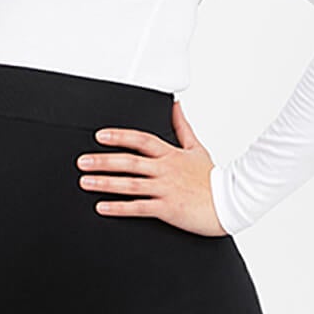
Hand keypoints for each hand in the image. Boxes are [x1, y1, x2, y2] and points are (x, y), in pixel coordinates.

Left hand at [75, 100, 227, 235]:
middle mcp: (166, 170)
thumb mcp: (197, 148)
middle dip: (104, 160)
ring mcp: (166, 189)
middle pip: (130, 161)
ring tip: (86, 182)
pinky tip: (102, 207)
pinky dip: (119, 208)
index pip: (141, 140)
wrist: (230, 203)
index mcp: (171, 155)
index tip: (100, 136)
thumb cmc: (213, 179)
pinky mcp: (167, 208)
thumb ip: (182, 126)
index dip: (119, 136)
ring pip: (130, 184)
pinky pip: (139, 208)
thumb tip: (175, 105)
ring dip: (105, 183)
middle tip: (82, 161)